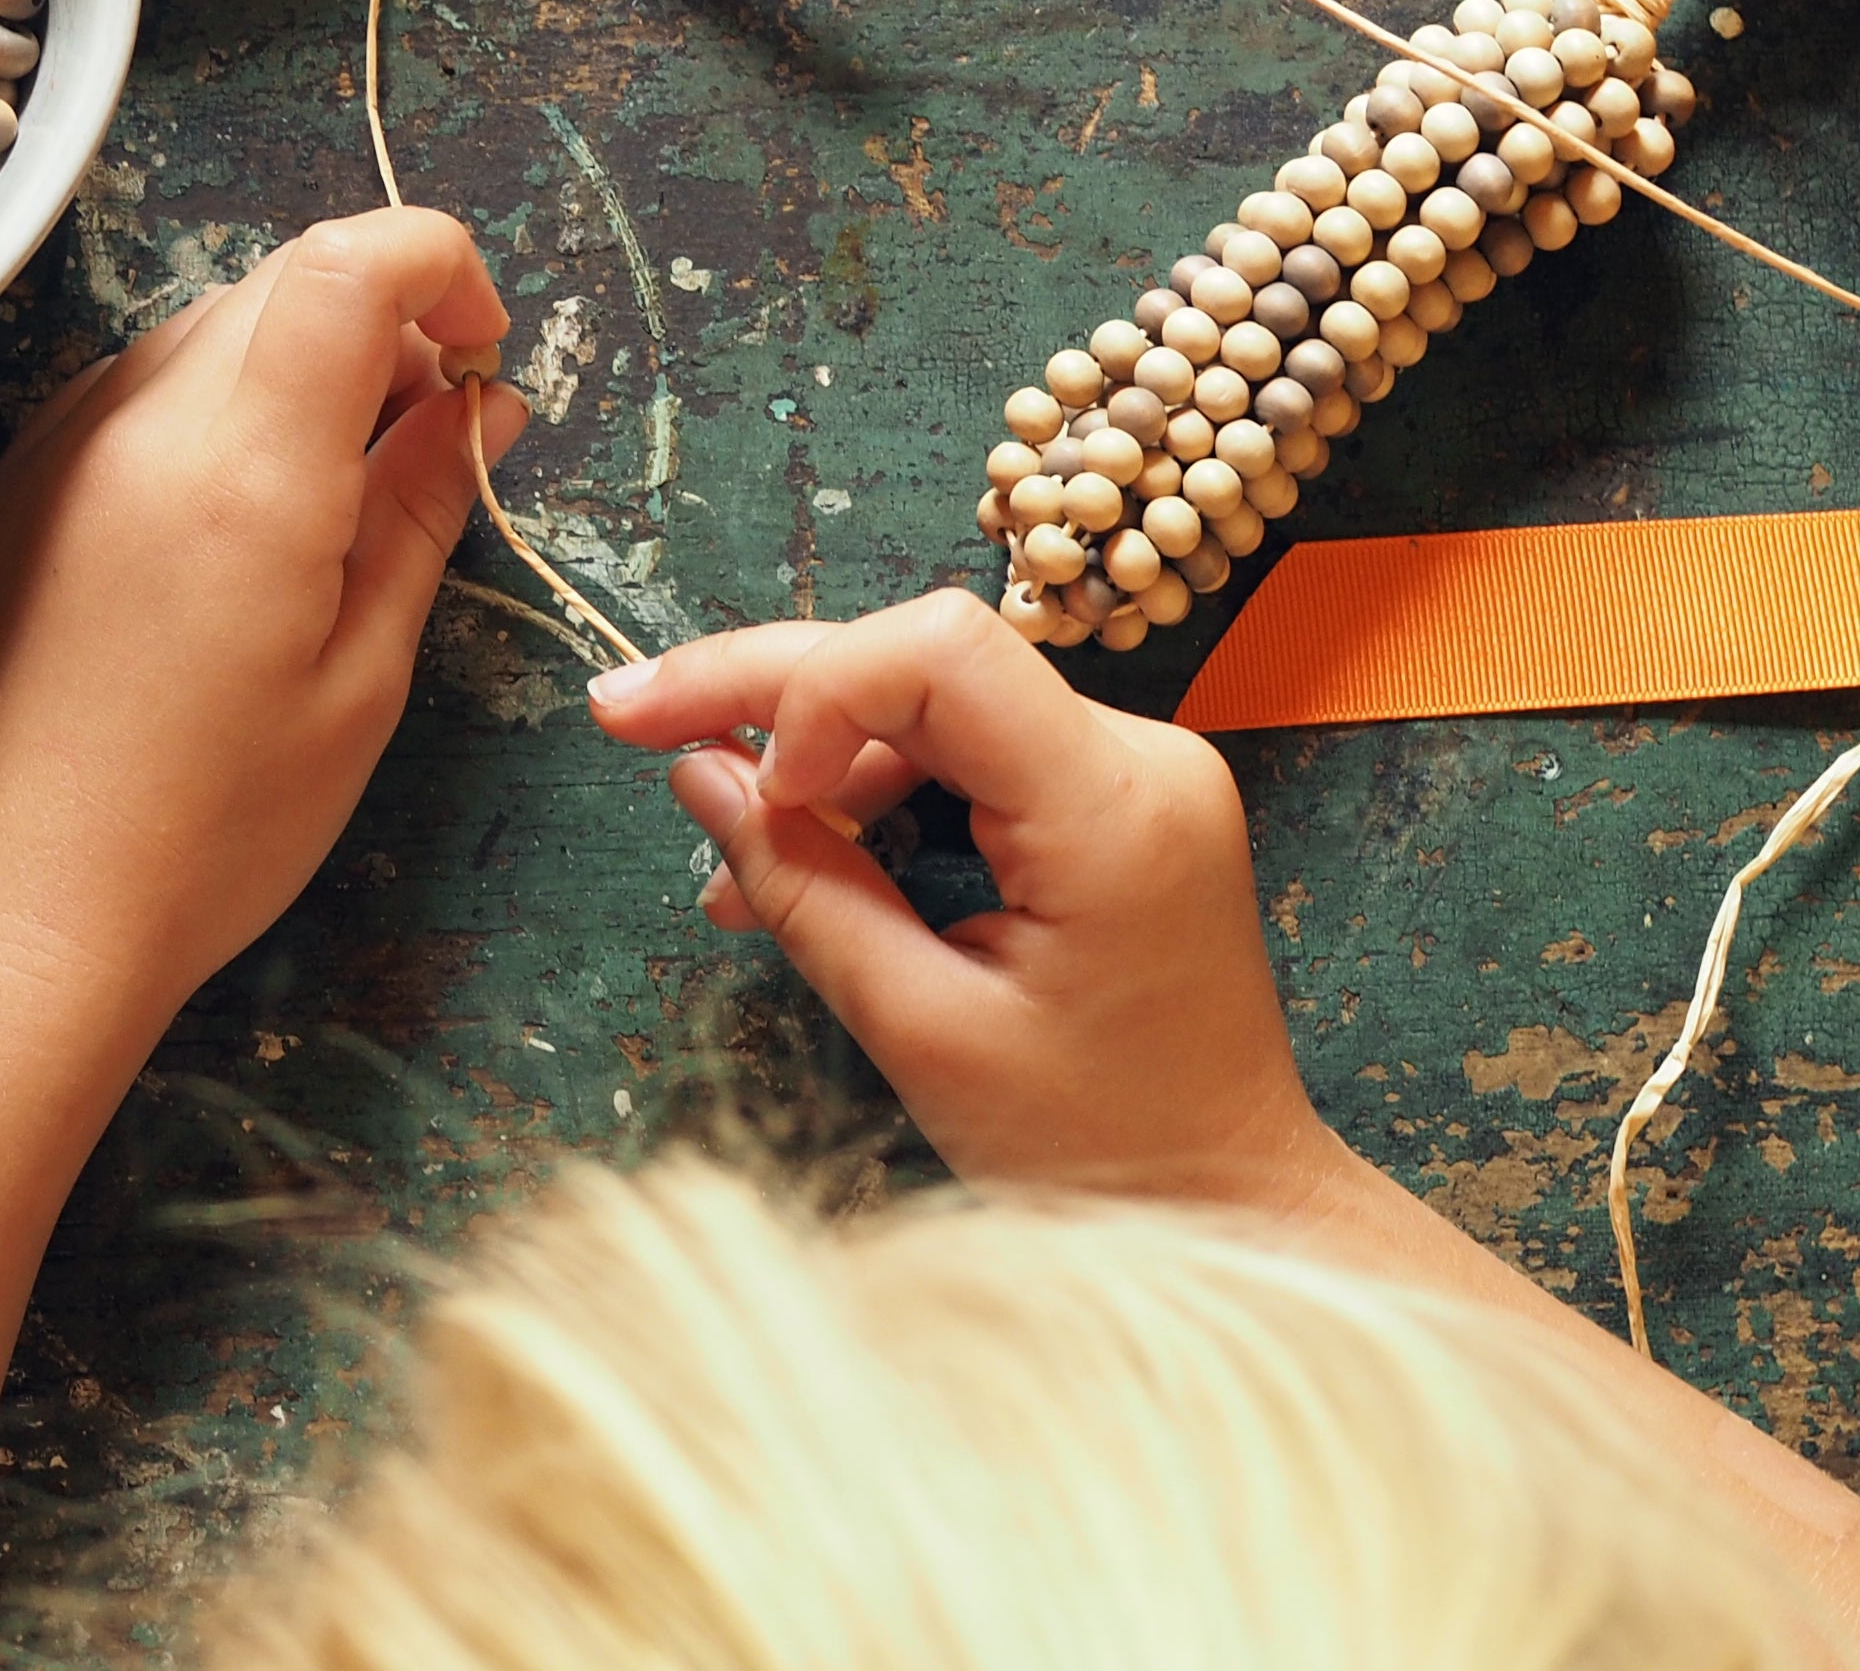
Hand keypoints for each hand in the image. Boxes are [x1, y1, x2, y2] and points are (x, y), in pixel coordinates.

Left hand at [0, 208, 522, 1037]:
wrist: (27, 907)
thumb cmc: (217, 824)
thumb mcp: (362, 673)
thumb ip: (421, 509)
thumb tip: (479, 403)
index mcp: (246, 469)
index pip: (348, 261)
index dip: (438, 267)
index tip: (482, 349)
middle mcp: (142, 423)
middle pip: (283, 278)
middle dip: (383, 318)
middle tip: (433, 433)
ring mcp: (64, 444)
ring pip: (210, 325)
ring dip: (297, 361)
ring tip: (340, 492)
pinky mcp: (19, 482)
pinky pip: (139, 385)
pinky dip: (216, 405)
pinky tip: (240, 522)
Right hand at [588, 588, 1337, 1201]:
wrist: (1236, 1207)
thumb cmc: (1103, 1151)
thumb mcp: (926, 1034)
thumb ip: (808, 890)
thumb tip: (699, 774)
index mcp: (1114, 810)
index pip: (939, 652)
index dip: (808, 688)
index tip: (735, 780)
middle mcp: (1139, 758)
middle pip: (922, 658)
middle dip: (765, 688)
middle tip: (623, 713)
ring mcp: (1132, 772)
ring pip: (930, 701)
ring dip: (811, 756)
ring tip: (716, 853)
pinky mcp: (1111, 802)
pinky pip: (966, 754)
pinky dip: (871, 794)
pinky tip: (790, 859)